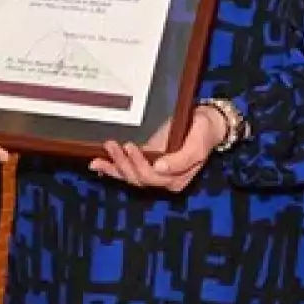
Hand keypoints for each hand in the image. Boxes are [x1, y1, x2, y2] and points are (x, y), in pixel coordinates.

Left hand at [89, 106, 224, 191]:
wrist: (206, 123)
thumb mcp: (197, 145)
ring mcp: (153, 172)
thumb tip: (159, 168)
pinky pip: (127, 170)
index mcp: (176, 179)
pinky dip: (111, 169)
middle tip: (112, 144)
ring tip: (100, 156)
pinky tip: (98, 165)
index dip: (138, 164)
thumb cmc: (203, 133)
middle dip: (122, 163)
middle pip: (137, 178)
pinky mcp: (146, 163)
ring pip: (129, 176)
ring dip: (113, 166)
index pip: (152, 178)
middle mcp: (163, 180)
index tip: (130, 146)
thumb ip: (181, 159)